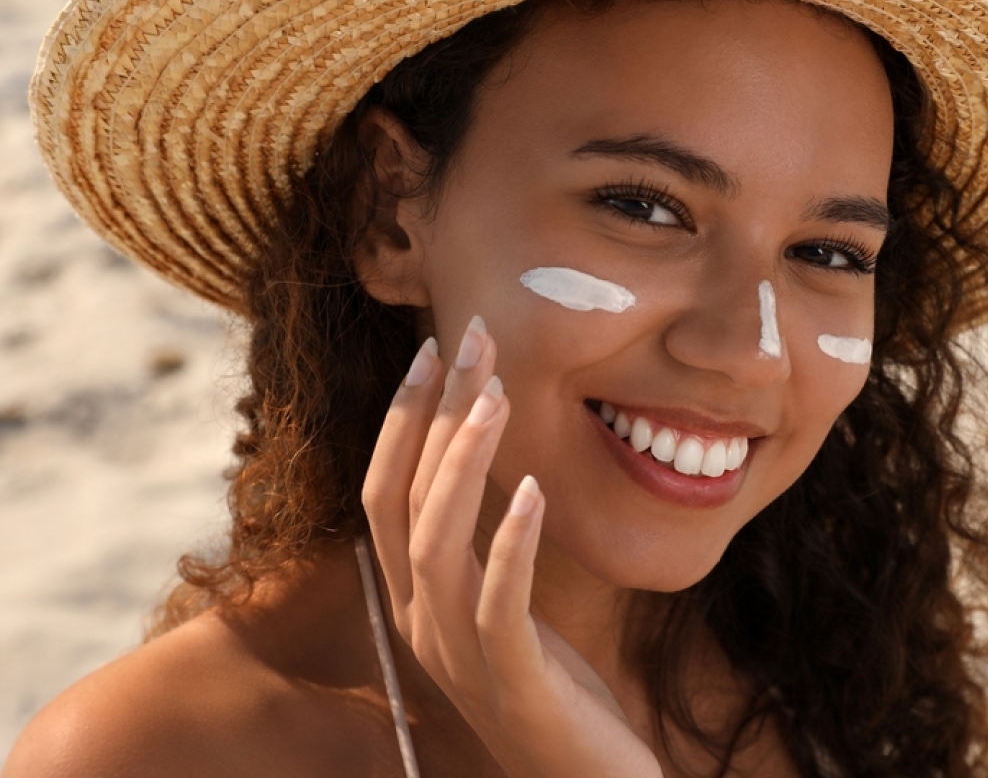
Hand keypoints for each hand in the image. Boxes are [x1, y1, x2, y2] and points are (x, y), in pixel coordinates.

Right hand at [361, 317, 662, 777]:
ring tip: (498, 398)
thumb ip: (488, 553)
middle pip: (401, 502)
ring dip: (465, 463)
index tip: (437, 351)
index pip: (386, 495)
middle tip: (467, 341)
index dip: (404, 420)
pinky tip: (536, 491)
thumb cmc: (555, 692)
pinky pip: (500, 604)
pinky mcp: (515, 682)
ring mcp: (461, 656)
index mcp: (418, 603)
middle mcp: (423, 624)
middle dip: (430, 415)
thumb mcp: (510, 611)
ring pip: (437, 544)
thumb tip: (495, 468)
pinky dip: (512, 542)